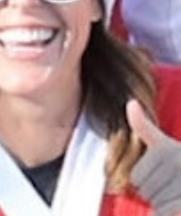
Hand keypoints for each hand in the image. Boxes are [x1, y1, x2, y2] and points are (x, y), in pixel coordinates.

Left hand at [129, 99, 180, 214]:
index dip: (148, 182)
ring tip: (179, 194)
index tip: (166, 174)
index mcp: (165, 150)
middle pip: (146, 191)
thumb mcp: (165, 143)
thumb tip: (130, 102)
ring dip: (167, 205)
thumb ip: (144, 126)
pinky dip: (170, 212)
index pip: (136, 178)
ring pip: (158, 204)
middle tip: (175, 186)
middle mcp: (176, 162)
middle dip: (158, 194)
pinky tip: (178, 205)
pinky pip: (166, 211)